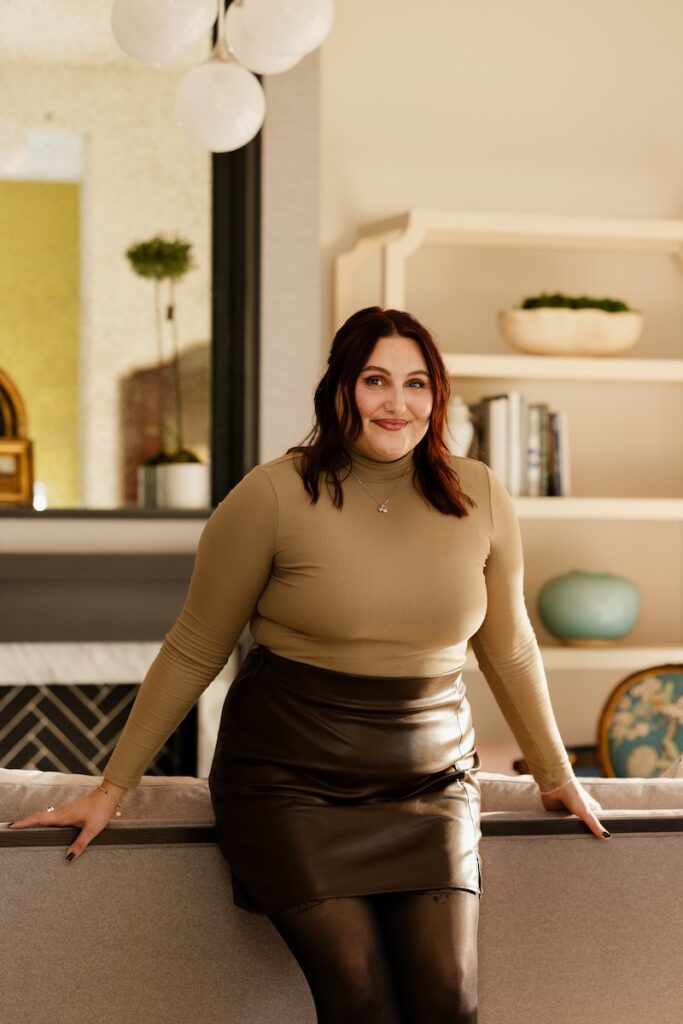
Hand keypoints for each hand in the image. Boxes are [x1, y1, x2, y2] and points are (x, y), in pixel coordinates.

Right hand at [7, 786, 123, 861]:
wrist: (110, 794)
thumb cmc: (101, 809)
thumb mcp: (92, 829)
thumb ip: (80, 844)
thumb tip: (67, 859)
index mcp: (63, 815)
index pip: (39, 819)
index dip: (25, 823)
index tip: (11, 826)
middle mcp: (61, 812)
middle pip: (38, 817)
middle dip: (25, 822)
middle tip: (12, 828)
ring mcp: (66, 810)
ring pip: (45, 816)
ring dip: (33, 821)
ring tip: (23, 829)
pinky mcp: (70, 811)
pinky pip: (53, 816)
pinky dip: (43, 820)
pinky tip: (45, 826)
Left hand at [539, 778, 610, 840]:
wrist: (555, 784)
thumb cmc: (573, 794)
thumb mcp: (586, 812)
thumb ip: (595, 825)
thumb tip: (607, 837)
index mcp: (591, 809)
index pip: (597, 825)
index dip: (598, 834)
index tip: (600, 846)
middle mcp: (581, 812)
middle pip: (584, 828)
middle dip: (583, 836)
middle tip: (586, 850)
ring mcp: (569, 814)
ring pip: (572, 828)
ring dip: (571, 833)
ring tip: (574, 847)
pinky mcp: (558, 815)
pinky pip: (560, 826)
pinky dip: (561, 830)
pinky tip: (562, 839)